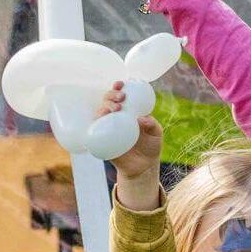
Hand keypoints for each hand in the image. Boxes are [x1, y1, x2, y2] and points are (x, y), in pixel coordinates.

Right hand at [99, 82, 162, 208]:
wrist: (144, 167)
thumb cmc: (151, 147)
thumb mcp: (156, 133)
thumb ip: (152, 124)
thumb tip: (141, 119)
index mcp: (127, 113)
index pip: (119, 97)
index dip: (117, 88)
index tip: (121, 84)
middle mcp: (115, 119)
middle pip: (107, 102)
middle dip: (111, 96)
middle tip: (121, 98)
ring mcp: (107, 130)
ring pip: (99, 115)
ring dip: (103, 108)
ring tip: (114, 109)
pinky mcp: (102, 142)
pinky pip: (94, 133)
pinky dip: (95, 127)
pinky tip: (100, 122)